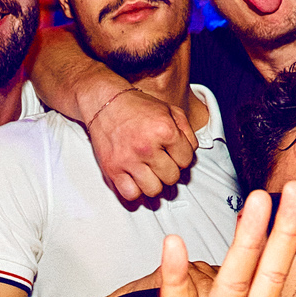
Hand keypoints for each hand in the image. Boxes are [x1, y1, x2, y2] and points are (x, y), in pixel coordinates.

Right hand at [86, 78, 197, 201]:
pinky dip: (135, 191)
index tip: (173, 153)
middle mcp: (147, 146)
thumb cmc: (136, 107)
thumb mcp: (169, 110)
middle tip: (161, 162)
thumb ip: (186, 132)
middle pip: (172, 178)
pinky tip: (136, 180)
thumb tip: (190, 153)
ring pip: (154, 190)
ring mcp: (128, 160)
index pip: (187, 161)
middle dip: (169, 170)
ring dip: (154, 183)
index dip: (182, 157)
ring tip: (150, 172)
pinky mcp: (112, 169)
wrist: (105, 102)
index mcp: (165, 130)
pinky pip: (131, 194)